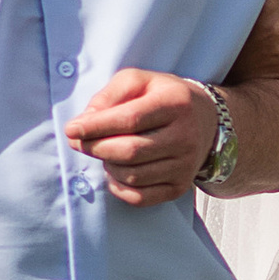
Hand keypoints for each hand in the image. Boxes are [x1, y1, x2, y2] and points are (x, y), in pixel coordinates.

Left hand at [64, 68, 219, 206]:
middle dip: (95, 148)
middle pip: (130, 151)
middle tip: (79, 142)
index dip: (95, 127)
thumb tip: (86, 122)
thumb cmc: (164, 97)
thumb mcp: (139, 81)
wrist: (207, 120)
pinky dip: (119, 188)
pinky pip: (141, 198)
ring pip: (132, 176)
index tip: (71, 129)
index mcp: (175, 104)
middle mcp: (185, 136)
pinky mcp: (180, 186)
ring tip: (105, 152)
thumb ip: (110, 95)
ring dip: (108, 166)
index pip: (130, 120)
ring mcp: (185, 165)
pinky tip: (115, 172)